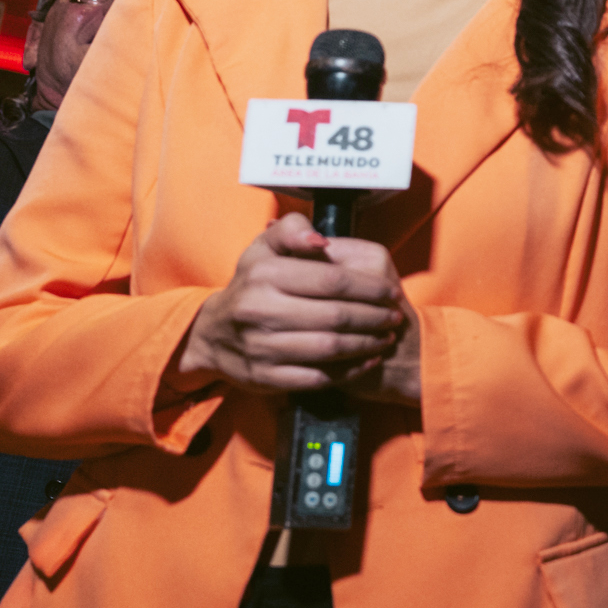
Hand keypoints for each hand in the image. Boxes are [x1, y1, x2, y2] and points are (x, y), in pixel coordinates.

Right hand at [176, 213, 411, 394]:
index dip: (370, 287)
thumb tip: (320, 240)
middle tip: (395, 317)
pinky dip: (349, 370)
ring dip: (367, 344)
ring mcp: (261, 347)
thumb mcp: (263, 248)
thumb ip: (292, 230)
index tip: (392, 292)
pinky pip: (317, 377)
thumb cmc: (251, 285)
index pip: (333, 280)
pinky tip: (367, 359)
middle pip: (336, 316)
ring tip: (386, 337)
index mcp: (264, 274)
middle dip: (375, 317)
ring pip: (330, 348)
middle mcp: (259, 310)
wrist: (212, 335)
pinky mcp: (265, 377)